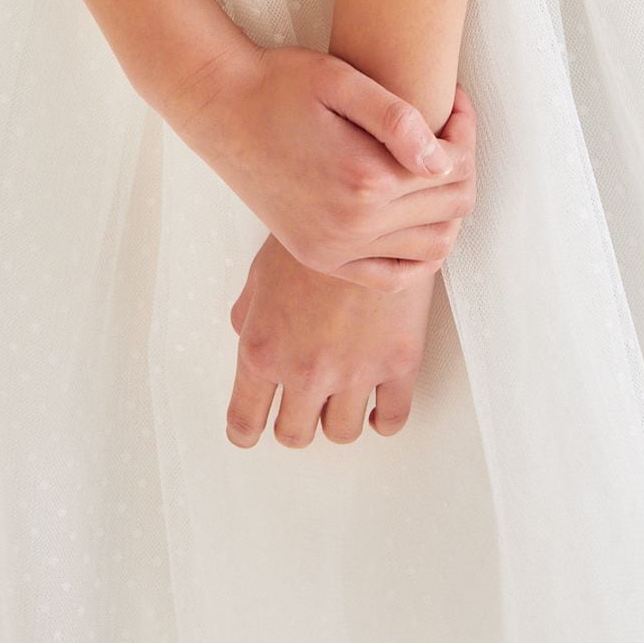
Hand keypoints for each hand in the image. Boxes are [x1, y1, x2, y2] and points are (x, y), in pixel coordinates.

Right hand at [170, 44, 476, 283]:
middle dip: (461, 168)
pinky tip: (416, 220)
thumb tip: (441, 159)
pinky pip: (392, 277)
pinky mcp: (320, 258)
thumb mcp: (338, 80)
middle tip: (448, 132)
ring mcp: (334, 249)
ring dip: (446, 208)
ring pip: (432, 246)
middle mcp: (352, 225)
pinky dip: (419, 255)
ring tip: (432, 168)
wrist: (221, 110)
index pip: (451, 169)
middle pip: (449, 209)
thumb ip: (396, 117)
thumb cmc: (277, 85)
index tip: (455, 104)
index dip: (464, 132)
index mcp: (363, 178)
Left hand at [227, 235, 441, 446]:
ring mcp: (355, 372)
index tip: (249, 432)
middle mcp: (306, 370)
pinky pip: (392, 418)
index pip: (245, 419)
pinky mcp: (398, 364)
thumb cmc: (312, 233)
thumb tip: (246, 337)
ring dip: (336, 419)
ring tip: (340, 400)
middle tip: (300, 409)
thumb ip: (249, 317)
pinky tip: (376, 408)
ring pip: (342, 432)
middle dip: (294, 423)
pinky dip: (382, 420)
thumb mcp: (261, 273)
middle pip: (295, 434)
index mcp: (263, 350)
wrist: (369, 208)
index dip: (245, 431)